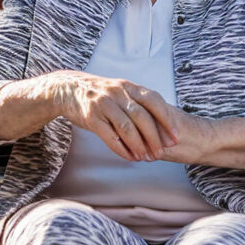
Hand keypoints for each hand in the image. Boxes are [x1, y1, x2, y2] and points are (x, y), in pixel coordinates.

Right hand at [50, 72, 179, 161]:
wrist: (68, 89)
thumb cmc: (100, 94)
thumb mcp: (120, 90)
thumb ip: (138, 102)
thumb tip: (163, 122)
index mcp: (128, 86)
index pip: (153, 100)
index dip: (166, 119)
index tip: (176, 137)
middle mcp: (117, 93)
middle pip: (141, 116)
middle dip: (154, 137)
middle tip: (161, 153)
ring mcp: (103, 104)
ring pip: (126, 127)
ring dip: (139, 145)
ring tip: (146, 158)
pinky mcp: (91, 116)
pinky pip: (109, 136)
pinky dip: (122, 149)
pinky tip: (130, 157)